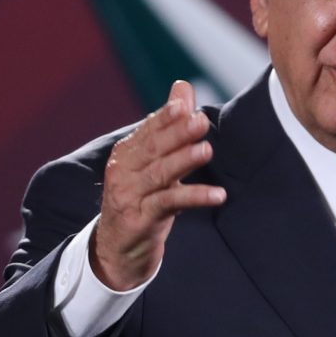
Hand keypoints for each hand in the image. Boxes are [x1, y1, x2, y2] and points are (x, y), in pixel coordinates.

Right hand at [90, 80, 225, 289]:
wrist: (117, 250)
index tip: (186, 105)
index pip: (148, 130)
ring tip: (207, 150)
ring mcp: (129, 196)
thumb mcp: (154, 163)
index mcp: (126, 154)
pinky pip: (170, 204)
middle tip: (201, 121)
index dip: (166, 117)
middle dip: (177, 134)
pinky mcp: (140, 219)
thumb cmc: (140, 200)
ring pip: (159, 174)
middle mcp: (123, 171)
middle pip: (153, 148)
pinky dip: (195, 197)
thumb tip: (182, 86)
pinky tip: (218, 195)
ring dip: (184, 161)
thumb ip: (168, 127)